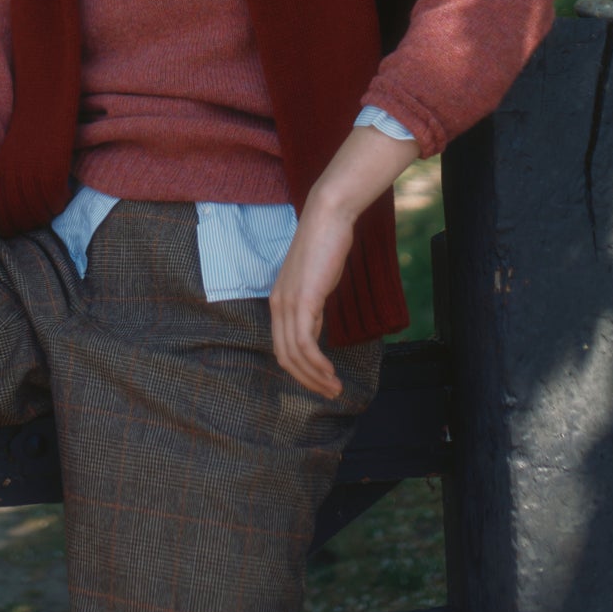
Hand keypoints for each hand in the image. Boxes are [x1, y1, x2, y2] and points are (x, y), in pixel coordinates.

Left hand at [270, 129, 414, 398]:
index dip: (299, 370)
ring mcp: (287, 303)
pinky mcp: (303, 300)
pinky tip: (331, 372)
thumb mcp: (316, 284)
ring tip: (335, 388)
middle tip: (330, 392)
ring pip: (293, 355)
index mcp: (278, 302)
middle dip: (307, 380)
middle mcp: (277, 305)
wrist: (328, 218)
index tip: (320, 381)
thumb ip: (311, 309)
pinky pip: (305, 343)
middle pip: (284, 357)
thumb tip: (314, 333)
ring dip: (314, 377)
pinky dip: (317, 363)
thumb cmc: (325, 246)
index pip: (282, 347)